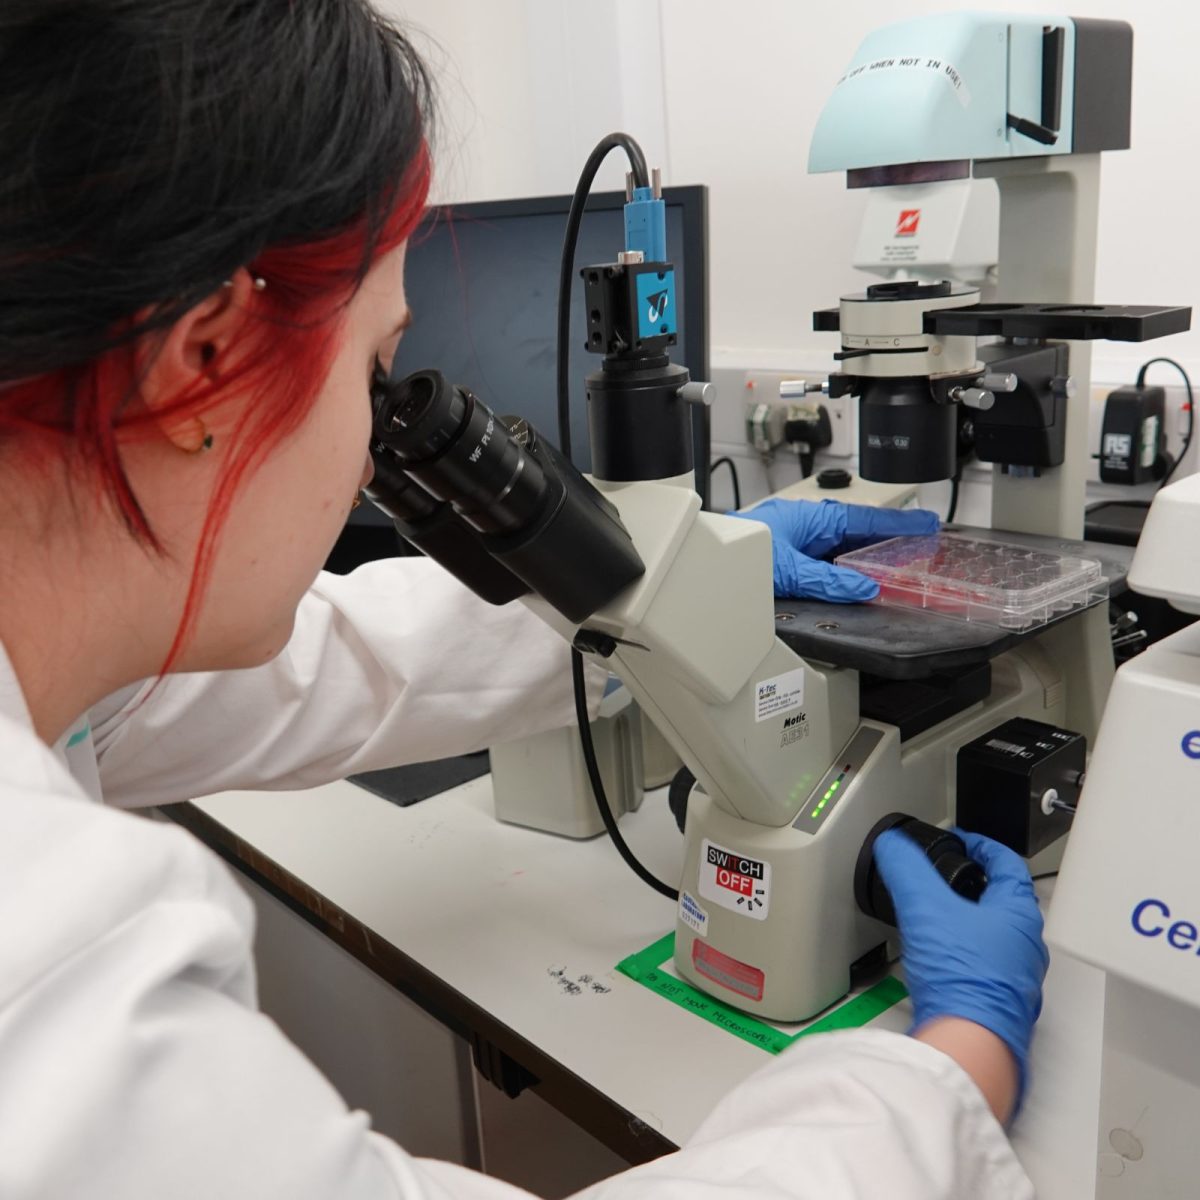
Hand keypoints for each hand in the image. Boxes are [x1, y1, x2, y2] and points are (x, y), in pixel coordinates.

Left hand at [730, 498, 938, 601]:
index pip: (865, 520)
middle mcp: (808, 529)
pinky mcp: (791, 561)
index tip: (927, 525)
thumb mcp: (788, 571)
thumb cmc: (736, 554)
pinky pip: (827, 564)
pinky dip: (847, 571)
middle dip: (889, 540)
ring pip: (843, 550)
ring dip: (869, 557)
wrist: (703, 568)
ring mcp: (800, 545)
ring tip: (900, 565)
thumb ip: (827, 582)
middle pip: (857, 534)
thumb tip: (863, 588)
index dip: (898, 524)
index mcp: (811, 520)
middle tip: (923, 547)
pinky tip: (858, 581)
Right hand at [873, 829, 1048, 1108]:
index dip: (982, 845)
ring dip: (974, 922)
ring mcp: (1018, 979)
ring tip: (942, 916)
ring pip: (998, 937)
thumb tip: (893, 844)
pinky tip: (944, 960)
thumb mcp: (925, 907)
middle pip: (1006, 901)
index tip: (962, 841)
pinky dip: (969, 956)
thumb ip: (907, 869)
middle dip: (977, 885)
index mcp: (1019, 915)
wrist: (970, 1042)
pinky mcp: (1002, 1005)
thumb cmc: (962, 974)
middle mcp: (1027, 946)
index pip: (1008, 864)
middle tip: (950, 876)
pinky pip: (988, 969)